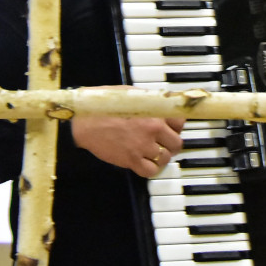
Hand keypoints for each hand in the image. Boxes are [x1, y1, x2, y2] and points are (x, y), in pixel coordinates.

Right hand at [70, 86, 184, 176]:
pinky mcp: (131, 160)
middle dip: (171, 143)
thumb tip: (162, 103)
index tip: (171, 127)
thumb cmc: (104, 105)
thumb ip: (149, 101)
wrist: (85, 121)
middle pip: (177, 143)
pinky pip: (151, 171)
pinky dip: (151, 169)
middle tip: (163, 142)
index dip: (176, 125)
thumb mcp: (131, 94)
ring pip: (166, 158)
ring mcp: (143, 146)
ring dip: (161, 156)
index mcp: (154, 112)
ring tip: (153, 152)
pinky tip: (145, 162)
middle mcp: (152, 129)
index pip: (180, 122)